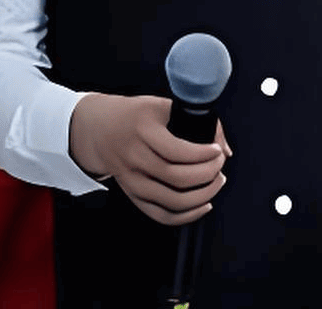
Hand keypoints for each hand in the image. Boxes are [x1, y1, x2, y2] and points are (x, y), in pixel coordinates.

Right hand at [68, 93, 229, 225]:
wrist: (97, 129)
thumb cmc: (135, 115)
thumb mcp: (162, 106)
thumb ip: (197, 120)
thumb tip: (224, 149)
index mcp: (142, 130)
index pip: (177, 150)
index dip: (203, 154)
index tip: (217, 150)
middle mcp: (134, 157)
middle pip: (176, 178)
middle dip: (207, 174)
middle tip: (219, 164)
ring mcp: (131, 180)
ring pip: (171, 201)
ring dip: (202, 195)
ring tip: (216, 181)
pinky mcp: (132, 195)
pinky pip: (161, 215)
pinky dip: (186, 216)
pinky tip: (204, 204)